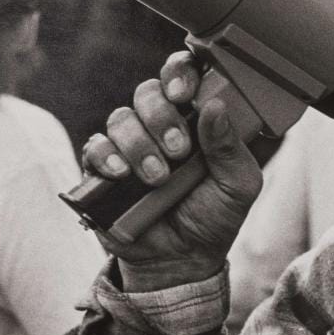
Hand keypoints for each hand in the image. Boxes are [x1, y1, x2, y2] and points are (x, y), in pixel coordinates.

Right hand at [81, 51, 262, 290]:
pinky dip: (107, 157)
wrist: (181, 260)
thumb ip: (230, 147)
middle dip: (162, 118)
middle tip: (179, 151)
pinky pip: (95, 146)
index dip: (180, 73)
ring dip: (139, 145)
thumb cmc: (214, 217)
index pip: (183, 76)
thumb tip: (214, 106)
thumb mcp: (238, 185)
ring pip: (122, 118)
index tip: (184, 92)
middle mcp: (160, 125)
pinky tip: (123, 175)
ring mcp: (130, 145)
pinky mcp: (103, 169)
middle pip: (148, 92)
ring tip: (158, 178)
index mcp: (196, 119)